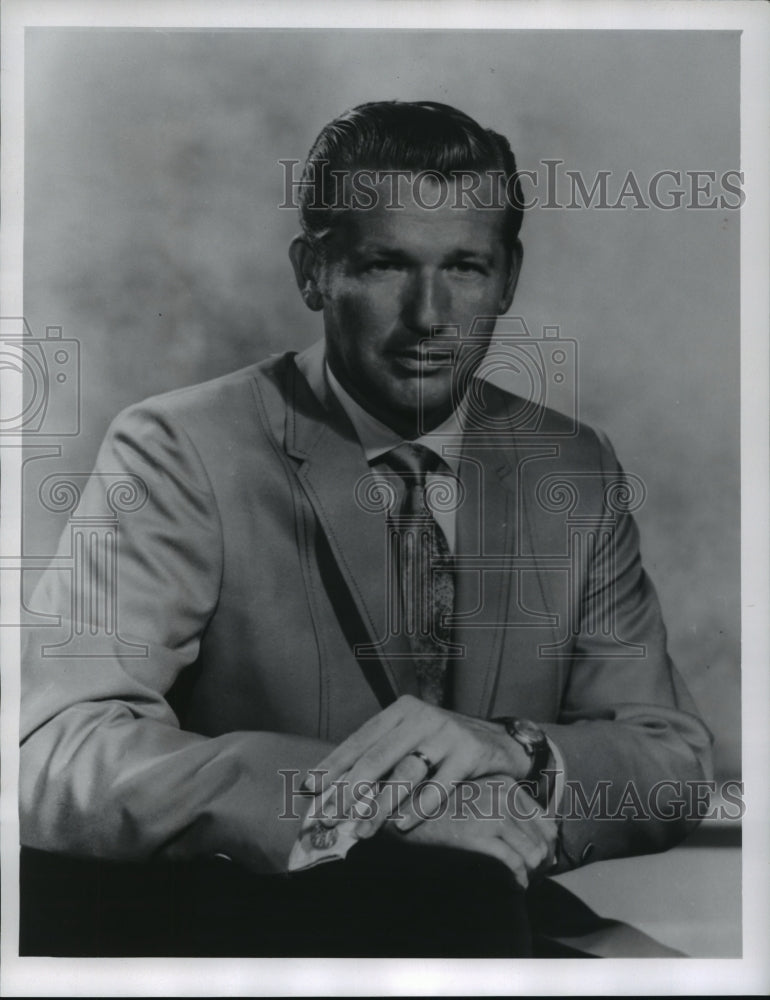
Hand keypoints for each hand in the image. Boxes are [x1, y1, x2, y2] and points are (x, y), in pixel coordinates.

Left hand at [303, 694, 530, 835]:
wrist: (501, 742)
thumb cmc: (445, 747)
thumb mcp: (412, 741)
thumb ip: (380, 757)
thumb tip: (330, 787)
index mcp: (400, 711)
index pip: (359, 740)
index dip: (333, 766)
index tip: (309, 789)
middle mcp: (421, 716)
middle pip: (377, 758)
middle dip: (349, 791)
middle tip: (329, 818)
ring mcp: (447, 732)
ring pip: (405, 774)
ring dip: (380, 807)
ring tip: (362, 830)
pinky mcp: (470, 753)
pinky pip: (439, 786)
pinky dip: (419, 808)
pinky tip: (402, 826)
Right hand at [385, 774, 557, 889]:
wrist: (401, 810)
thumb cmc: (436, 808)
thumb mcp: (473, 797)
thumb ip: (500, 808)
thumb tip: (529, 842)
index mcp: (504, 783)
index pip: (544, 819)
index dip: (546, 846)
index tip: (538, 863)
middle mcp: (503, 794)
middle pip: (543, 838)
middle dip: (541, 864)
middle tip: (532, 879)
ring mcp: (493, 812)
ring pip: (533, 853)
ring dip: (530, 874)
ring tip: (519, 882)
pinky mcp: (480, 834)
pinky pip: (514, 864)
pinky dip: (516, 880)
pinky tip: (510, 885)